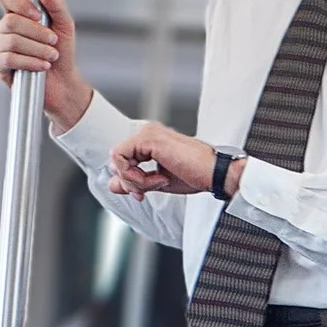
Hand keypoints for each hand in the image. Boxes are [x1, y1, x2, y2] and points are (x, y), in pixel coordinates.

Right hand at [0, 0, 91, 134]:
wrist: (63, 83)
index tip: (39, 15)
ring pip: (11, 41)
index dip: (20, 3)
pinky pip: (8, 58)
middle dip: (37, 32)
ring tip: (51, 56)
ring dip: (37, 49)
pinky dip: (29, 62)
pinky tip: (42, 66)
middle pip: (11, 21)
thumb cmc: (61, 54)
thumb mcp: (65, 27)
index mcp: (17, 15)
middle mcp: (4, 28)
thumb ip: (56, 7)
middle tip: (53, 42)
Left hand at [108, 126, 234, 200]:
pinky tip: (157, 180)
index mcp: (150, 140)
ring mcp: (147, 133)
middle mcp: (147, 133)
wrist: (214, 174)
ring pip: (116, 159)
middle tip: (148, 191)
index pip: (122, 159)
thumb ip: (133, 182)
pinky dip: (135, 176)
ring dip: (134, 180)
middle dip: (129, 182)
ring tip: (158, 183)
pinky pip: (121, 158)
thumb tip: (112, 185)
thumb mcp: (156, 182)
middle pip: (116, 159)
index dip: (128, 181)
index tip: (142, 193)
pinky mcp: (148, 138)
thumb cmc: (194, 176)